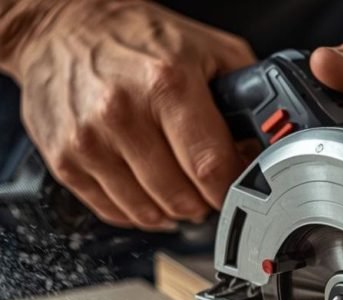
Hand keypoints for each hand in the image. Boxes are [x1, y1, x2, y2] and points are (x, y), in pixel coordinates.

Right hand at [11, 0, 254, 229]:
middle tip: (210, 186)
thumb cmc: (134, 37)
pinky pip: (115, 212)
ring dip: (174, 211)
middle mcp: (123, 113)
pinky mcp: (64, 161)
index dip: (234, 188)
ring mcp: (89, 141)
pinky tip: (149, 190)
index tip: (240, 187)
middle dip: (206, 201)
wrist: (59, 28)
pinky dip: (140, 211)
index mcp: (166, 83)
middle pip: (183, 199)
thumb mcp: (207, 48)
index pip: (212, 168)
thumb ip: (247, 92)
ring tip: (180, 187)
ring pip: (150, 213)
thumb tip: (267, 140)